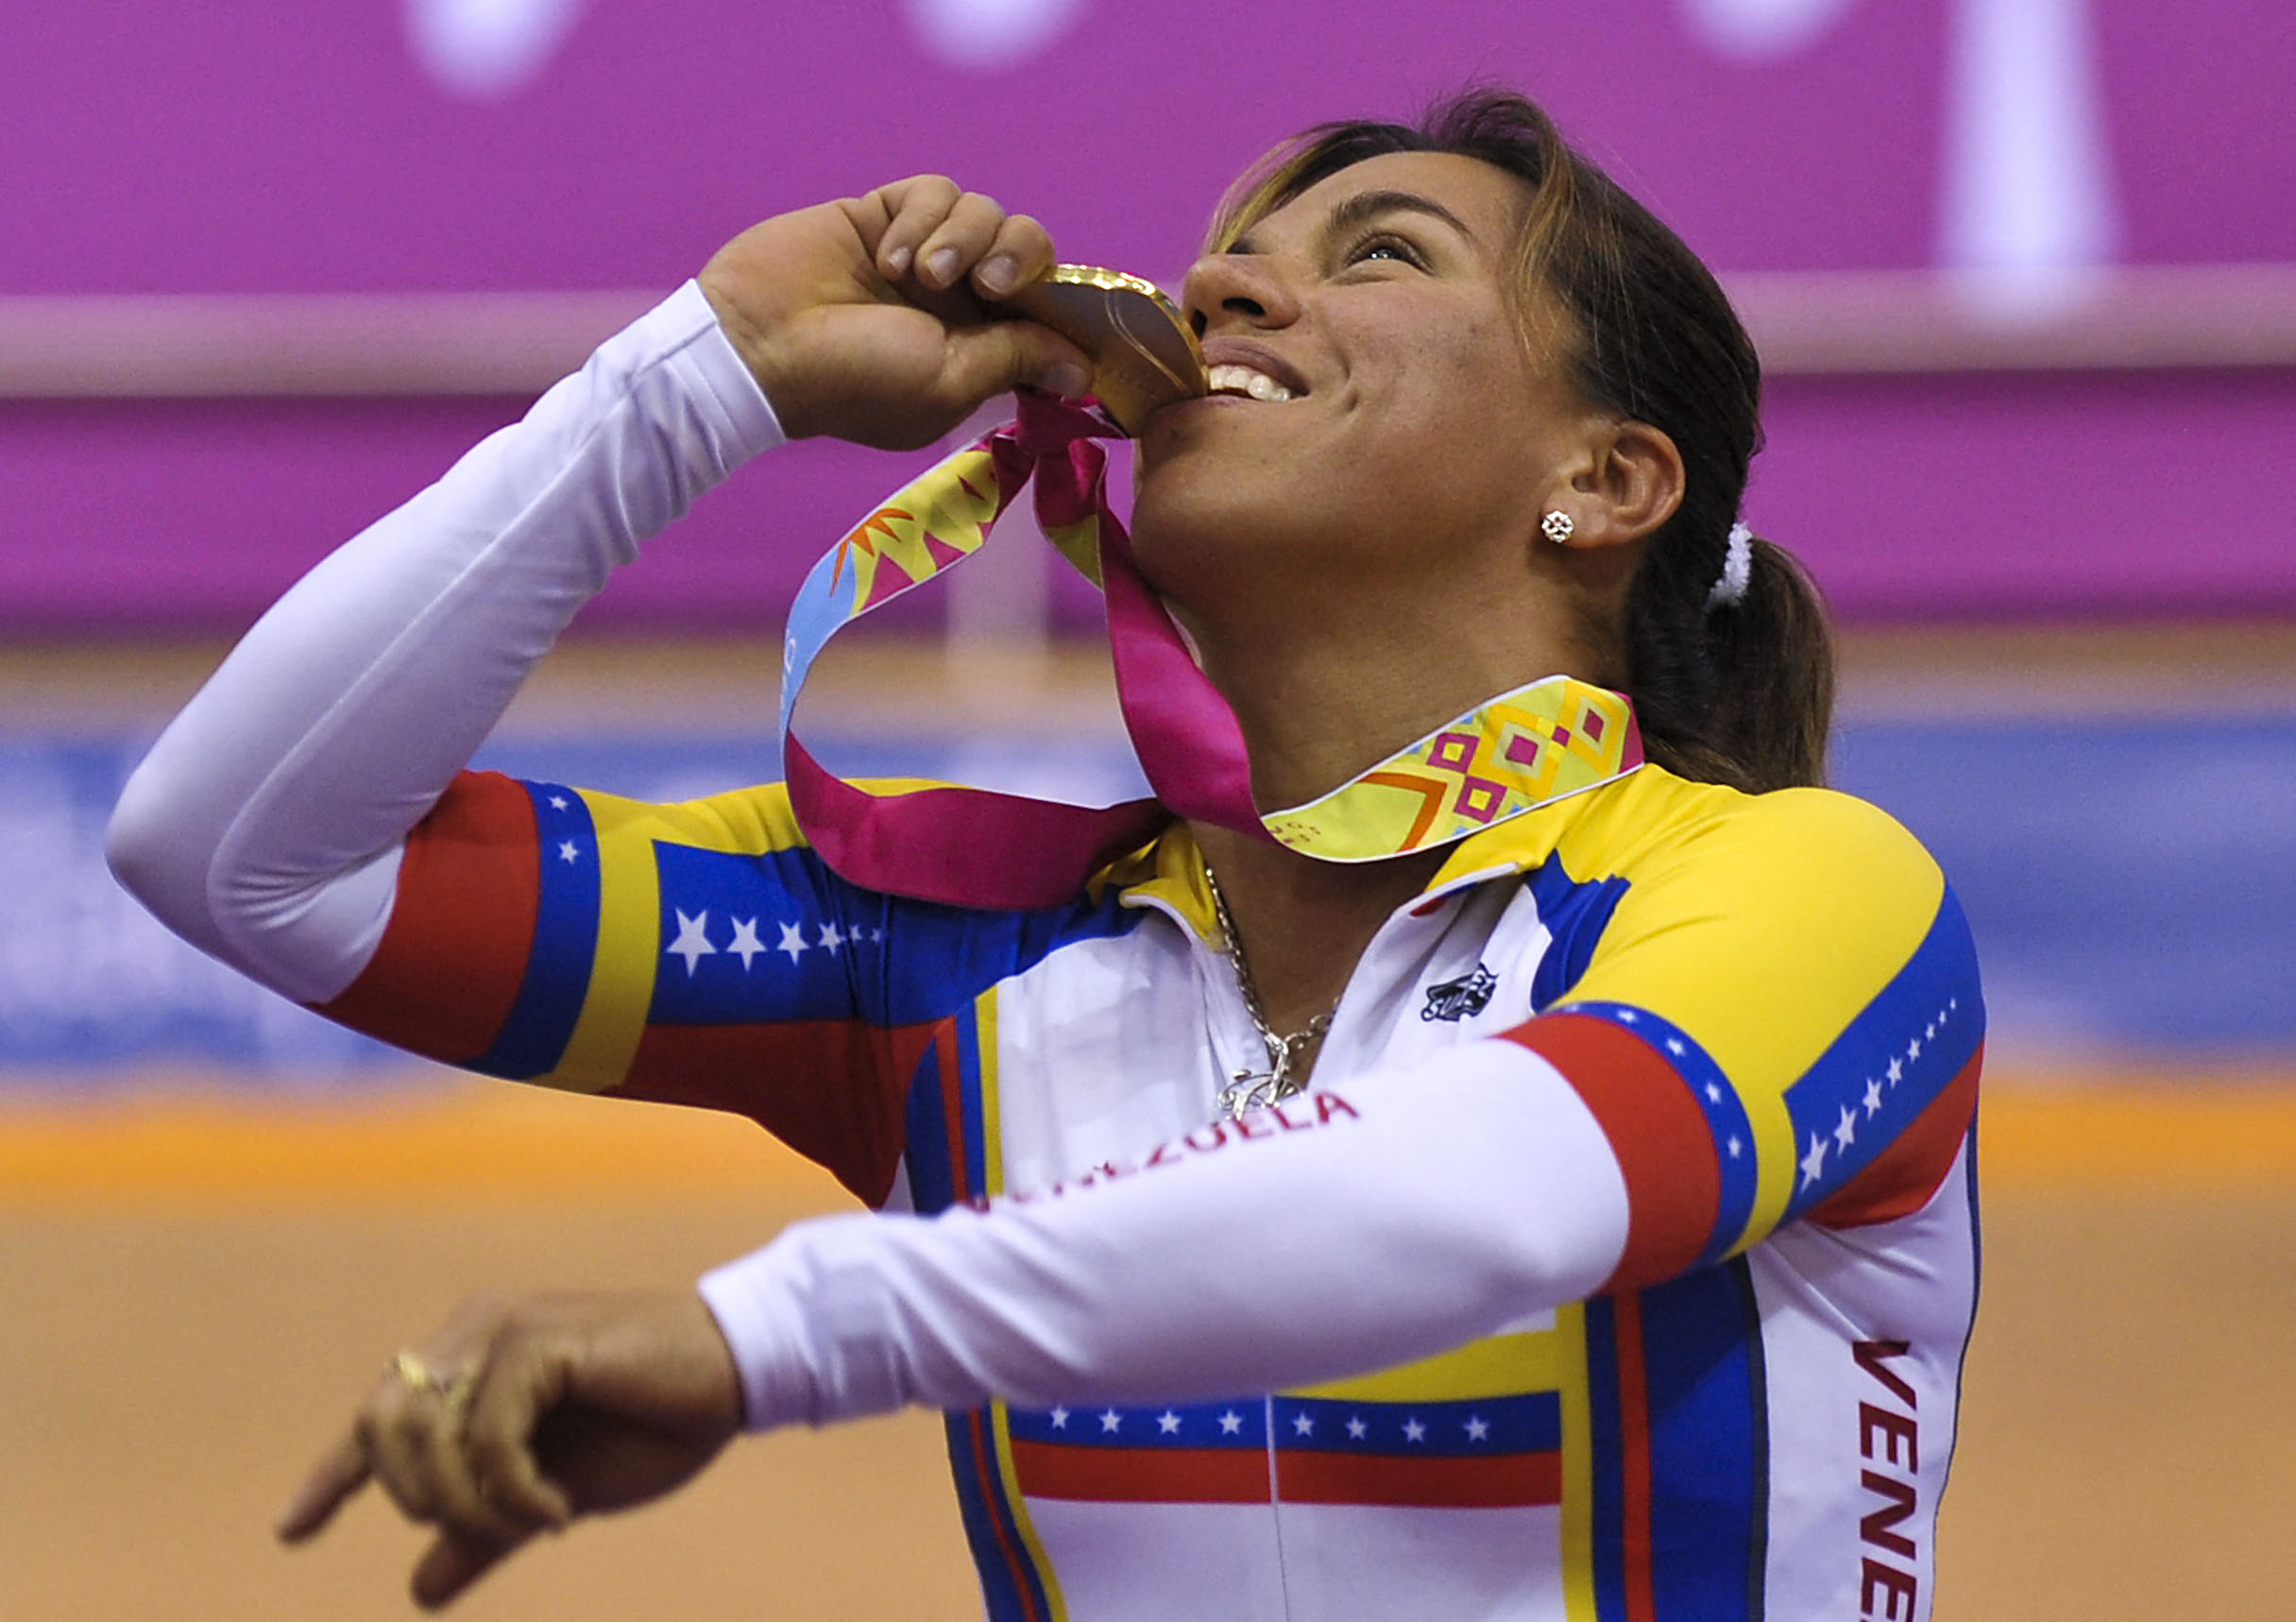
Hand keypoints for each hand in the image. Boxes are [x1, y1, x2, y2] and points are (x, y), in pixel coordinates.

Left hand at [278, 1290, 743, 1610]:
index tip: (289, 1532)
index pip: (378, 1421)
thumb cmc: (651, 1426)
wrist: (733, 1378)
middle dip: (419, 1499)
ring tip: (530, 1523)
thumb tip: (419, 1589)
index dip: (331, 1476)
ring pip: (423, 1434)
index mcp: (471, 1360)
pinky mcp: (537, 1342)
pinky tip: (555, 1512)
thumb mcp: (555, 1494)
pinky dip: (511, 1491)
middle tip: (486, 1528)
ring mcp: (502, 1331)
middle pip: (382, 1427)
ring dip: (464, 1502)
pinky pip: (485, 1436)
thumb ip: (487, 1530)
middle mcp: (473, 1333)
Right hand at [700, 175, 1094, 448]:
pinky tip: (887, 256)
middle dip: (1019, 259)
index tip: (1068, 306)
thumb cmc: (855, 380)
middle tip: (987, 286)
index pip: (1047, 311)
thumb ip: (1017, 359)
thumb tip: (1083, 370)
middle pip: (1029, 250)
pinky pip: (937, 192)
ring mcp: (924, 255)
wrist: (760, 342)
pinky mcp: (888, 215)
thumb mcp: (949, 380)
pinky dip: (921, 219)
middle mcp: (959, 303)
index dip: (1064, 301)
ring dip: (962, 239)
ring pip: (987, 213)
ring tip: (918, 275)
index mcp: (982, 352)